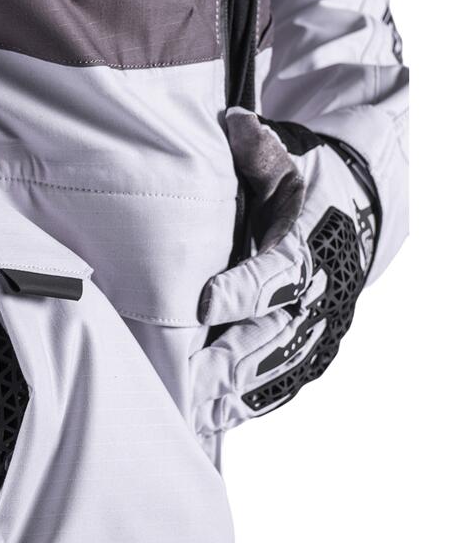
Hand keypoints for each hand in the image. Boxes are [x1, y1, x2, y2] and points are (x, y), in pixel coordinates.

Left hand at [191, 109, 378, 433]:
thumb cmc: (309, 182)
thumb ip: (259, 147)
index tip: (206, 302)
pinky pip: (280, 385)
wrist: (359, 209)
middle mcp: (318, 292)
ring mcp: (318, 327)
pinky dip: (245, 404)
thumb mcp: (288, 155)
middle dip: (226, 359)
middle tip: (183, 376)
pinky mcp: (311, 350)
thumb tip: (233, 123)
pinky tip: (210, 420)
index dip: (243, 290)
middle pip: (271, 334)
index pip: (277, 272)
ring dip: (230, 391)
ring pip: (273, 368)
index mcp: (308, 242)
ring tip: (188, 410)